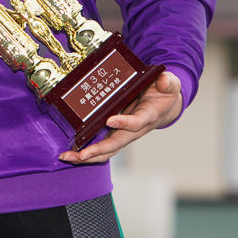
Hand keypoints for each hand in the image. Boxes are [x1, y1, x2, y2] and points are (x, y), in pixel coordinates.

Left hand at [59, 69, 183, 164]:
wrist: (164, 107)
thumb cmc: (164, 94)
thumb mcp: (170, 85)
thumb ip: (169, 82)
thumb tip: (164, 80)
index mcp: (148, 116)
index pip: (137, 122)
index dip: (125, 122)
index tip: (110, 120)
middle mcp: (134, 129)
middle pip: (116, 143)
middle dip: (98, 150)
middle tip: (81, 154)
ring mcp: (124, 133)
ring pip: (106, 149)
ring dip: (87, 155)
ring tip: (68, 157)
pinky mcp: (115, 133)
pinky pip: (101, 146)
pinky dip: (86, 152)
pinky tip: (70, 154)